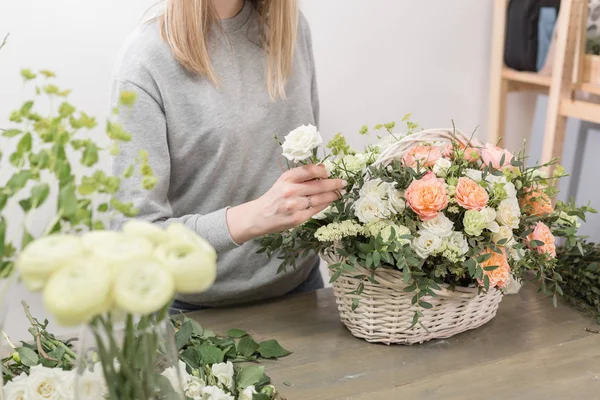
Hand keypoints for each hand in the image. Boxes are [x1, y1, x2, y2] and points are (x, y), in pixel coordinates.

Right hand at [226, 164, 346, 243]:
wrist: (259, 216)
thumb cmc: (274, 197)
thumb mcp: (284, 181)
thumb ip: (302, 175)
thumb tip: (323, 168)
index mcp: (287, 178)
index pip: (310, 170)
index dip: (323, 170)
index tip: (330, 172)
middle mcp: (291, 190)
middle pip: (319, 185)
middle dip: (335, 184)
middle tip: (345, 183)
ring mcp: (295, 205)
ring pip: (321, 198)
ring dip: (334, 195)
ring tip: (341, 192)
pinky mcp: (298, 218)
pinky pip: (317, 209)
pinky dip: (325, 204)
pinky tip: (329, 201)